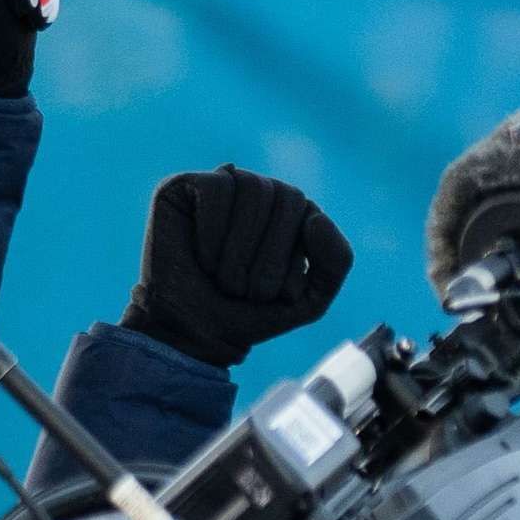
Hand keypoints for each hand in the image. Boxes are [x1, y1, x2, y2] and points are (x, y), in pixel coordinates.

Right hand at [128, 167, 351, 367]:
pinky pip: (216, 187)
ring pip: (253, 187)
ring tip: (225, 279)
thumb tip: (315, 217)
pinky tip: (203, 257)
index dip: (293, 257)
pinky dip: (213, 231)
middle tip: (246, 291)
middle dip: (269, 254)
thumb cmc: (249, 314)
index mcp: (293, 215)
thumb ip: (336, 262)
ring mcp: (223, 186)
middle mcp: (261, 194)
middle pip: (285, 195)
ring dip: (240, 247)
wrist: (192, 332)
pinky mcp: (183, 187)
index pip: (310, 214)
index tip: (277, 293)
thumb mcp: (309, 300)